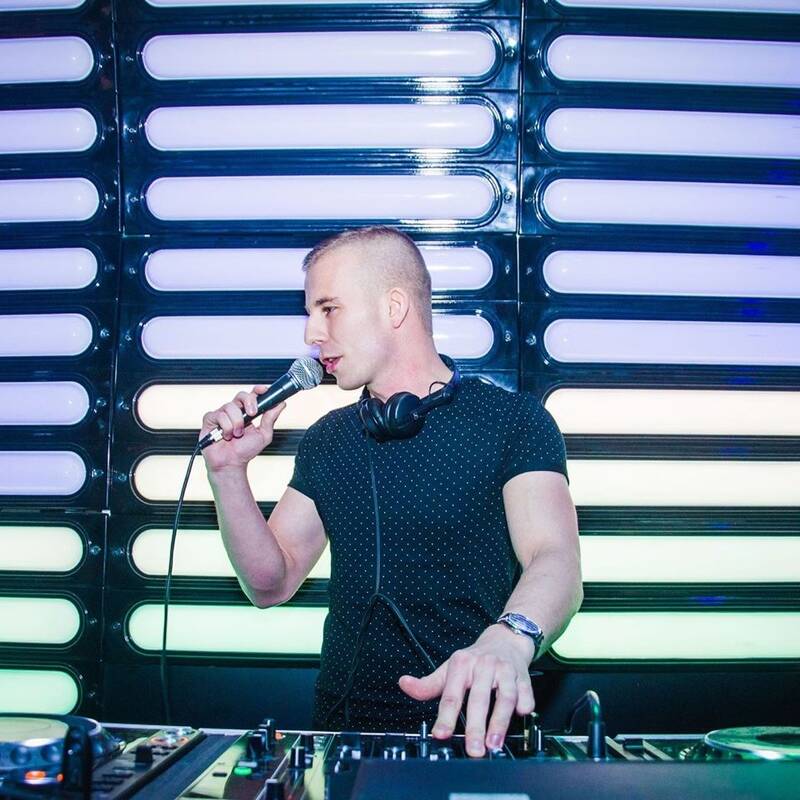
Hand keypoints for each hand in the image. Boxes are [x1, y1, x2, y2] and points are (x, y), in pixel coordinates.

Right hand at [200, 386, 285, 473]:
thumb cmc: (245, 451)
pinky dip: (225, 427)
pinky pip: (219, 415)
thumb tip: (281, 404)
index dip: (258, 390)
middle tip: (252, 414)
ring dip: (237, 422)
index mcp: (247, 412)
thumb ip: (270, 419)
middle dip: (249, 402)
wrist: (231, 464)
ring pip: (230, 406)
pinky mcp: (210, 420)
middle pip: (241, 395)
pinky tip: (226, 436)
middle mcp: (234, 411)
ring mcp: (222, 414)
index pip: (252, 395)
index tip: (265, 390)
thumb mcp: (264, 435)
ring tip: (237, 435)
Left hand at [398, 624, 534, 756]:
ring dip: (500, 721)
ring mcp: (504, 670)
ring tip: (494, 743)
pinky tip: (521, 715)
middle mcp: (483, 665)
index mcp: (461, 664)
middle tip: (473, 749)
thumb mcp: (449, 669)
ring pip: (504, 696)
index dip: (445, 716)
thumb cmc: (475, 659)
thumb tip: (404, 684)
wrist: (505, 640)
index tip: (441, 734)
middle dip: (475, 726)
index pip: (451, 694)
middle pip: (478, 699)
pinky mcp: (523, 676)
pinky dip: (524, 704)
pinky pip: (525, 693)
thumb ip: (428, 684)